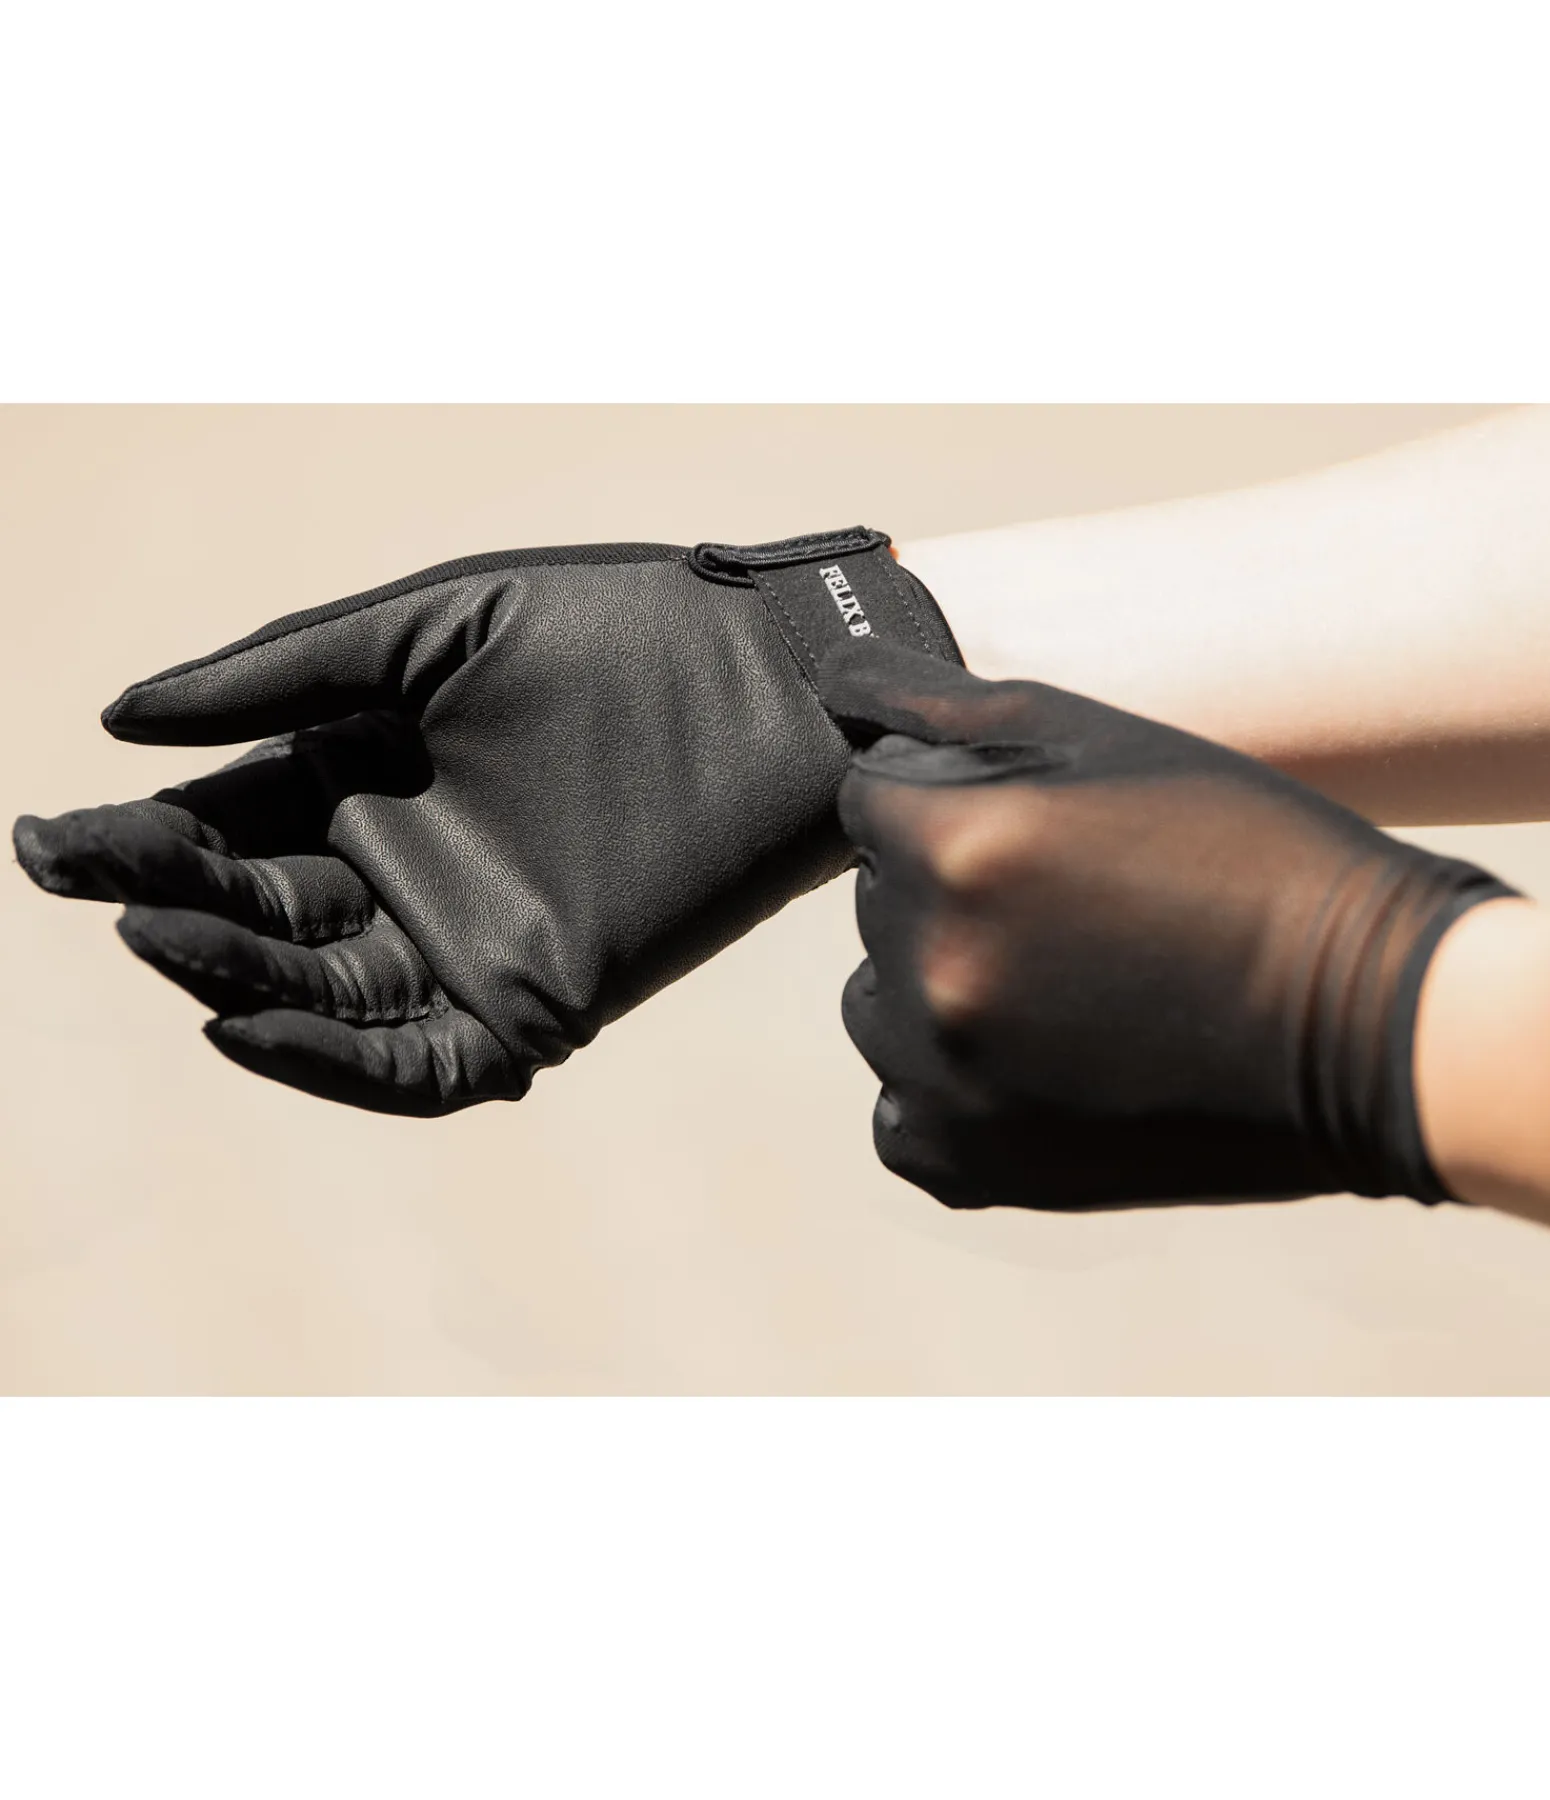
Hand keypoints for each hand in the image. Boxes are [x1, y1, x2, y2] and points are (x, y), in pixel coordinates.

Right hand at [14, 532, 958, 1113]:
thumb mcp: (433, 630)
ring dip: (232, 970)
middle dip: (167, 898)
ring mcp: (469, 938)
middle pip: (259, 907)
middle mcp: (409, 864)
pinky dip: (334, 1060)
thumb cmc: (618, 627)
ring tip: (158, 933)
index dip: (143, 833)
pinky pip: (418, 1061)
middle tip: (85, 874)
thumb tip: (124, 717)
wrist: (773, 679)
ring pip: (320, 990)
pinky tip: (249, 1022)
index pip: (231, 821)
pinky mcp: (535, 999)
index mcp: (374, 771)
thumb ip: (289, 674)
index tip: (56, 836)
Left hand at [818, 642, 1516, 1210]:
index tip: (1030, 833)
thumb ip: (938, 704)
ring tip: (1065, 988)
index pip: (868, 799)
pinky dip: (953, 1089)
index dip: (945, 805)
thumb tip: (830, 672)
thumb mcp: (1101, 736)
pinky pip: (903, 1110)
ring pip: (880, 1004)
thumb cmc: (1243, 854)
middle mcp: (931, 963)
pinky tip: (1045, 1065)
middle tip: (1072, 910)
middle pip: (879, 902)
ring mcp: (943, 1075)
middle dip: (949, 892)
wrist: (1366, 1022)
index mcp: (956, 845)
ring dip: (943, 989)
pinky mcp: (967, 1164)